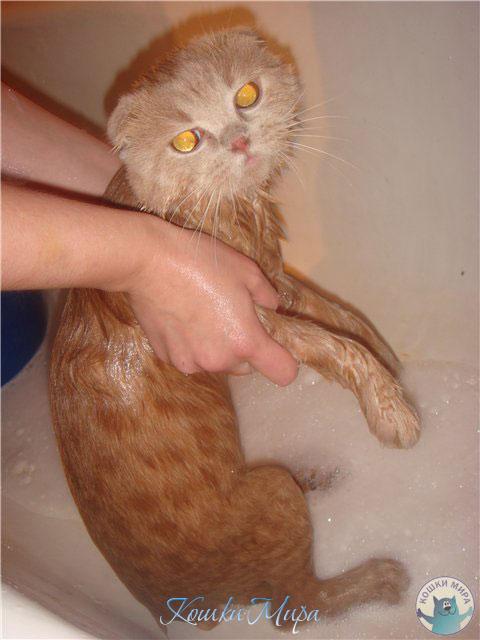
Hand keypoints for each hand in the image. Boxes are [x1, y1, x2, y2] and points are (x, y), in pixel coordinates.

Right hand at [124, 217, 298, 385]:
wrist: (149, 261)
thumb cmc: (202, 262)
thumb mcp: (246, 271)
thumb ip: (267, 295)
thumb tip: (272, 307)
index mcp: (246, 341)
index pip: (283, 373)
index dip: (284, 361)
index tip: (275, 345)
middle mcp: (220, 360)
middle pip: (246, 368)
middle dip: (244, 348)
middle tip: (232, 317)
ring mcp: (190, 363)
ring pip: (216, 363)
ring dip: (216, 348)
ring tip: (202, 315)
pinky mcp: (167, 358)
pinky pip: (190, 358)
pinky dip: (190, 345)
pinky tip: (182, 317)